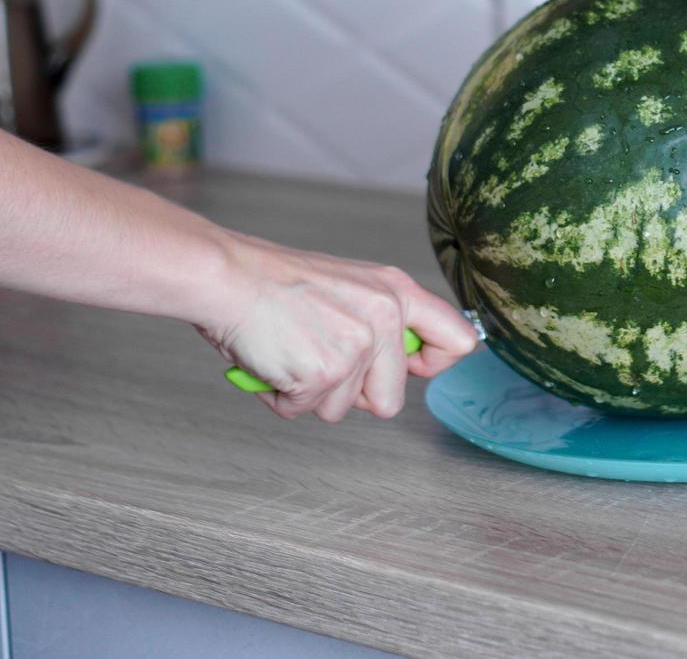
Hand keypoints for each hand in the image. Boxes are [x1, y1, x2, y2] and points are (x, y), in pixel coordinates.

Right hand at [196, 233, 477, 421]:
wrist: (227, 276)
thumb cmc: (276, 284)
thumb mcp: (350, 287)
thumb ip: (383, 321)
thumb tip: (403, 366)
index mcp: (397, 292)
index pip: (459, 341)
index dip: (431, 366)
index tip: (406, 369)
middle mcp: (385, 317)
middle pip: (390, 401)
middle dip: (351, 396)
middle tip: (319, 361)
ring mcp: (356, 347)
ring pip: (341, 410)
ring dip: (310, 393)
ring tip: (290, 352)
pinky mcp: (323, 373)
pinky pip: (303, 410)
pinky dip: (281, 395)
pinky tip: (272, 359)